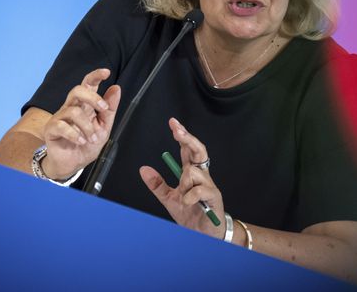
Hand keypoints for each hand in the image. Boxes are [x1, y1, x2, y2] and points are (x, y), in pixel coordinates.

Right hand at [42, 68, 120, 178]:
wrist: (74, 163)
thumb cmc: (88, 143)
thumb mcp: (104, 127)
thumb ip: (110, 109)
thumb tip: (116, 88)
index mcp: (85, 105)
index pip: (88, 85)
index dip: (95, 76)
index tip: (107, 72)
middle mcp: (71, 107)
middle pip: (77, 90)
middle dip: (92, 97)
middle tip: (103, 109)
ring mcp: (59, 117)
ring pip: (73, 111)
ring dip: (87, 127)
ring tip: (92, 138)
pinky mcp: (51, 129)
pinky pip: (61, 126)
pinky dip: (75, 135)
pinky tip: (81, 142)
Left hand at [139, 118, 225, 238]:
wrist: (205, 232)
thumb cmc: (191, 213)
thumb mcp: (169, 199)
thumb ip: (157, 184)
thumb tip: (143, 169)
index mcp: (191, 173)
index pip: (187, 149)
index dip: (182, 135)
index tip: (173, 123)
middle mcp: (201, 174)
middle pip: (197, 150)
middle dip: (187, 138)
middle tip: (177, 131)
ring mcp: (208, 183)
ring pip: (191, 172)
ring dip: (183, 184)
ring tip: (184, 198)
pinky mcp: (213, 195)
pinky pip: (198, 189)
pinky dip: (189, 197)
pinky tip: (188, 203)